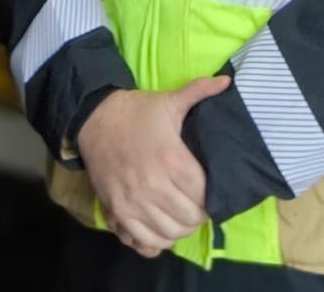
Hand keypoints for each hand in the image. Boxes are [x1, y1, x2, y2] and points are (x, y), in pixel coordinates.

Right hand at [77, 75, 230, 257]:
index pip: (203, 196)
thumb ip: (200, 91)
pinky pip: (143, 242)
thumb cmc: (138, 112)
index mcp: (171, 159)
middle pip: (188, 219)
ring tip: (181, 217)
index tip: (212, 193)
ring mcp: (133, 202)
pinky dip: (156, 242)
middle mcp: (153, 186)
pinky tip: (160, 228)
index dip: (212, 198)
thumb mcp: (169, 100)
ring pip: (168, 234)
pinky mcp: (117, 213)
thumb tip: (228, 81)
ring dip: (180, 229)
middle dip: (198, 215)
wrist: (95, 118)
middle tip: (197, 206)